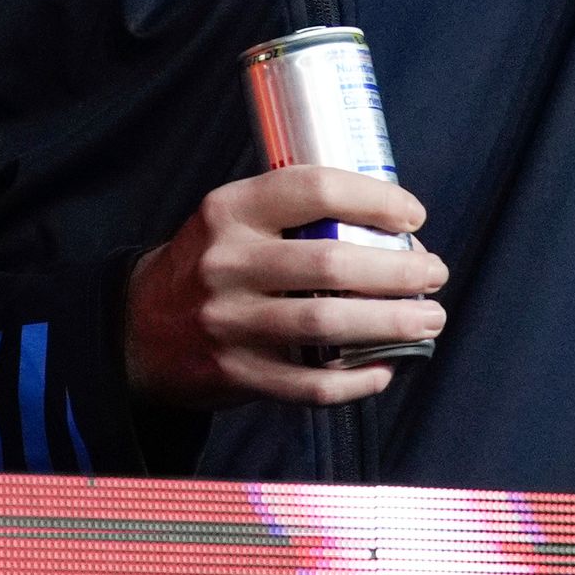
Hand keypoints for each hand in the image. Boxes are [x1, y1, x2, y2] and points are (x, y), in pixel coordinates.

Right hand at [124, 165, 448, 407]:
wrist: (139, 329)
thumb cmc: (213, 263)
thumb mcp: (235, 218)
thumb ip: (295, 215)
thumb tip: (392, 227)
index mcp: (230, 209)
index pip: (314, 189)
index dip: (375, 200)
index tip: (413, 216)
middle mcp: (226, 263)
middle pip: (331, 264)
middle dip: (398, 271)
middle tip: (435, 273)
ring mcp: (228, 322)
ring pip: (326, 326)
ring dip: (391, 323)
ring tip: (429, 317)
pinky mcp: (234, 374)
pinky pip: (309, 384)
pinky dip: (356, 379)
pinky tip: (384, 366)